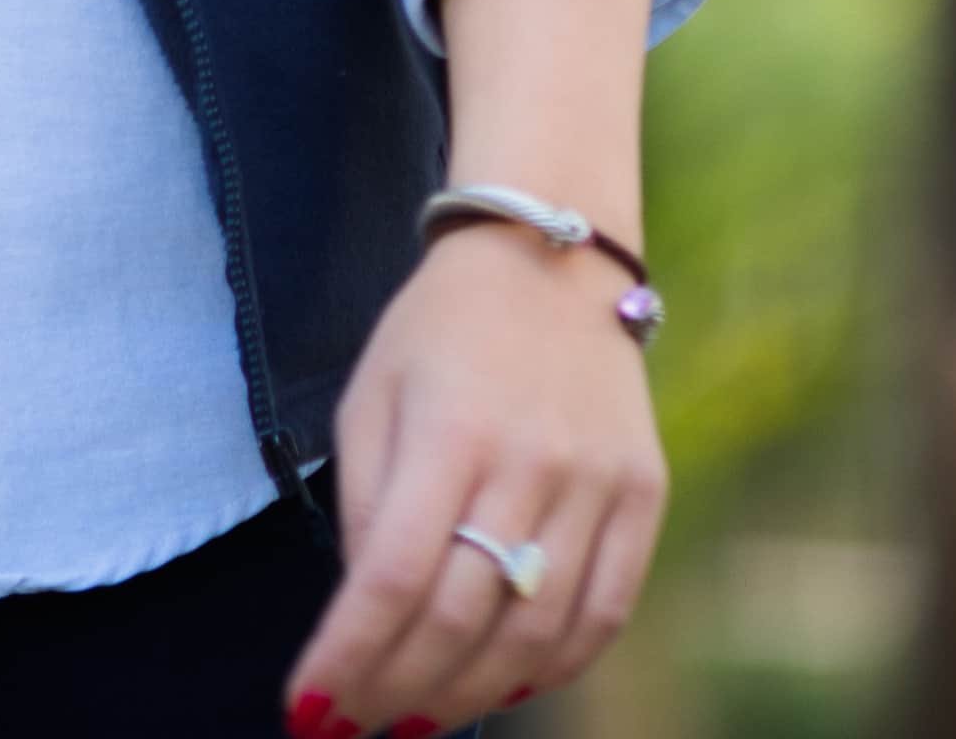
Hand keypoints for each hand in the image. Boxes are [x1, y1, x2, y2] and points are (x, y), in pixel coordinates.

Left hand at [287, 223, 664, 730]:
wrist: (551, 263)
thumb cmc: (437, 331)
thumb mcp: (370, 395)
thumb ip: (366, 503)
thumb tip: (365, 608)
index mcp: (446, 433)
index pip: (392, 577)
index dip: (350, 655)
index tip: (309, 705)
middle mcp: (528, 463)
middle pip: (464, 616)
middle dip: (401, 687)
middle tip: (360, 726)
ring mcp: (596, 483)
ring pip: (537, 629)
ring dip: (474, 692)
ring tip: (422, 718)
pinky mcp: (646, 496)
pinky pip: (607, 610)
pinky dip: (556, 664)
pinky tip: (508, 687)